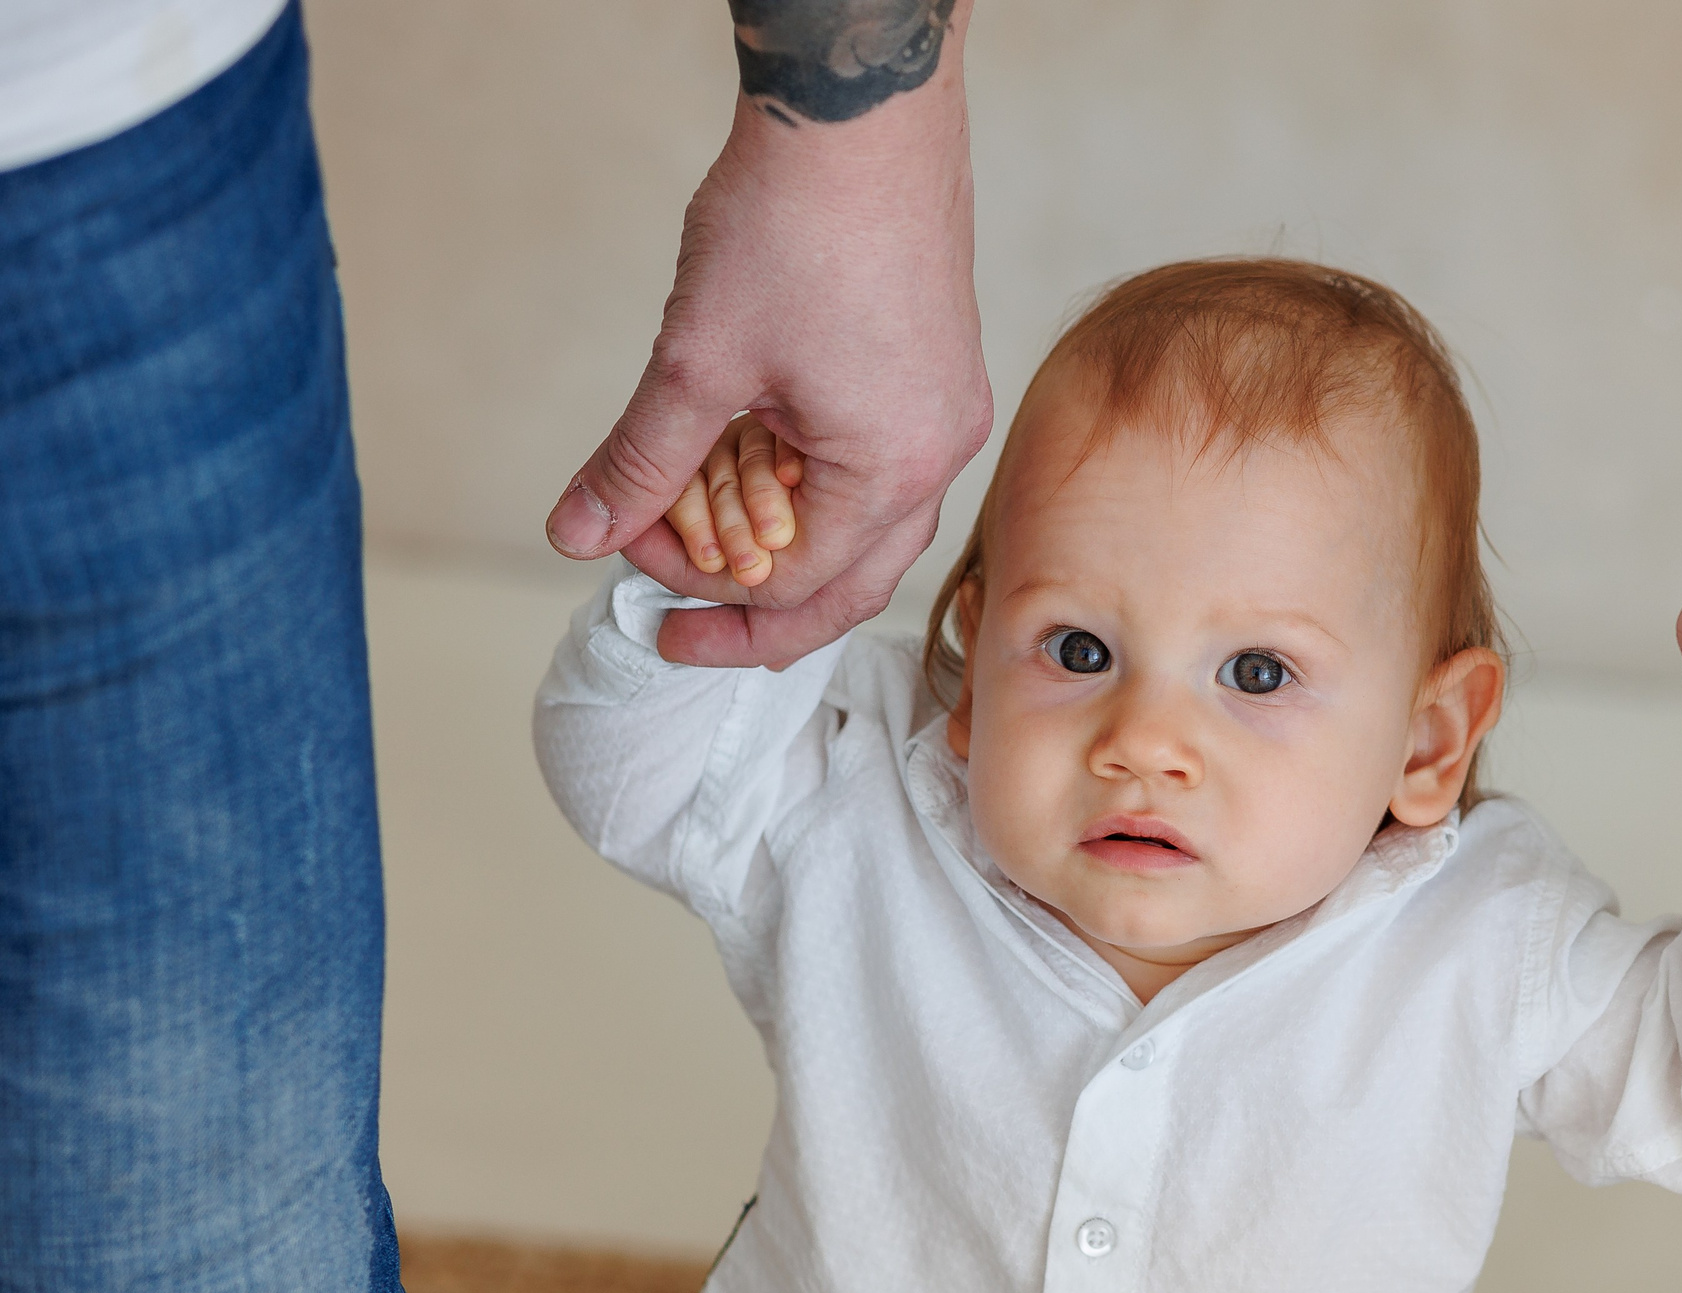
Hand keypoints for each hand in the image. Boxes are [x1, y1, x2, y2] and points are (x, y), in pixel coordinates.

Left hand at [546, 56, 991, 669]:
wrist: (858, 116)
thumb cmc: (792, 224)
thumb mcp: (696, 361)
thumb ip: (641, 461)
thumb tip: (578, 532)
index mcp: (891, 470)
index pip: (793, 585)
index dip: (698, 586)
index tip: (628, 548)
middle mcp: (939, 455)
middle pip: (850, 584)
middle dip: (756, 613)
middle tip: (675, 631)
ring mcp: (947, 415)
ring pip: (869, 531)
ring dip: (786, 547)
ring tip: (708, 545)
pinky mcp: (938, 376)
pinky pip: (882, 471)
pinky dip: (814, 489)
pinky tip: (756, 465)